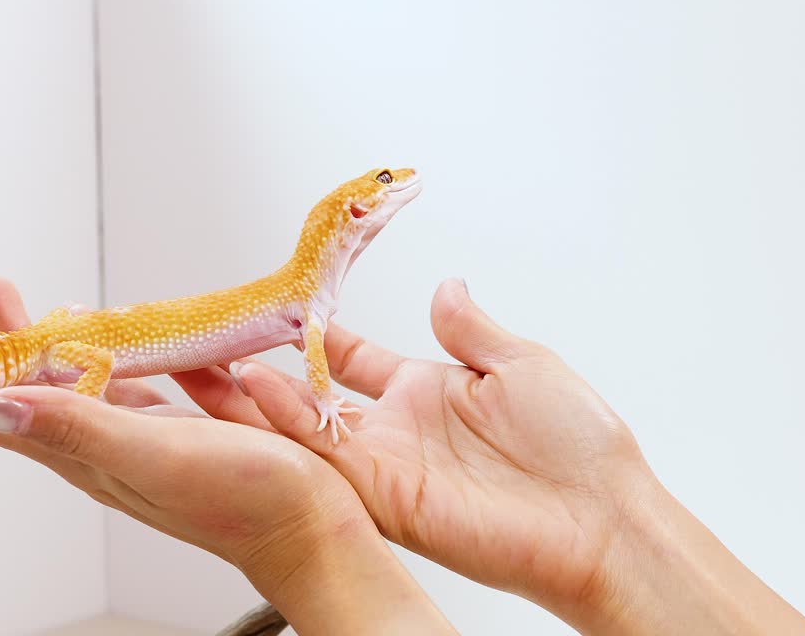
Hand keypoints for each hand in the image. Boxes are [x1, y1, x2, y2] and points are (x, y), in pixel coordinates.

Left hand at [0, 261, 456, 635]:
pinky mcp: (164, 421)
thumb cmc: (244, 500)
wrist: (312, 528)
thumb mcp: (153, 457)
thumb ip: (75, 427)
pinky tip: (86, 321)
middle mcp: (89, 439)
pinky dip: (82, 339)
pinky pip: (106, 373)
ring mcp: (125, 429)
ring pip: (52, 372)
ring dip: (18, 328)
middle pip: (8, 378)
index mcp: (76, 449)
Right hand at [182, 278, 804, 633]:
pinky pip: (325, 455)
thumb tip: (448, 286)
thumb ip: (470, 328)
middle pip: (305, 395)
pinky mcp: (384, 497)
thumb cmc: (579, 447)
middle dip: (252, 371)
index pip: (348, 357)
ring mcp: (384, 465)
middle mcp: (394, 429)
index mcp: (425, 391)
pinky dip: (286, 422)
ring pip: (299, 428)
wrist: (603, 517)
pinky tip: (252, 390)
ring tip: (200, 365)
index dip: (308, 333)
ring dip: (250, 398)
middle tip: (205, 345)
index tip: (269, 308)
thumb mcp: (522, 362)